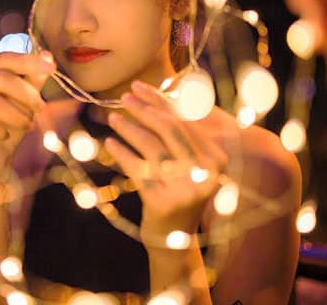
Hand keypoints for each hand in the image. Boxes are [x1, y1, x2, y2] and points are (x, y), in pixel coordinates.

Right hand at [0, 51, 54, 183]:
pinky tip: (5, 136)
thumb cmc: (8, 127)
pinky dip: (2, 130)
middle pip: (0, 78)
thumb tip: (47, 55)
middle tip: (42, 107)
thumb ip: (32, 80)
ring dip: (18, 115)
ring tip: (28, 124)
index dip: (28, 61)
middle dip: (27, 93)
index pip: (2, 59)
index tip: (52, 67)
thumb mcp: (25, 102)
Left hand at [104, 80, 225, 234]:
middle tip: (123, 98)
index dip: (159, 100)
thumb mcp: (187, 164)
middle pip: (168, 129)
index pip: (184, 120)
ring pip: (151, 146)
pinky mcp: (161, 202)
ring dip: (128, 128)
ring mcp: (184, 188)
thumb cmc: (179, 192)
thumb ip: (178, 134)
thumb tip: (154, 96)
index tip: (138, 87)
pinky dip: (121, 153)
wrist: (174, 239)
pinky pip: (136, 168)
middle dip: (143, 109)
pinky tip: (109, 143)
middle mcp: (205, 173)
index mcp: (217, 159)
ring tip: (112, 118)